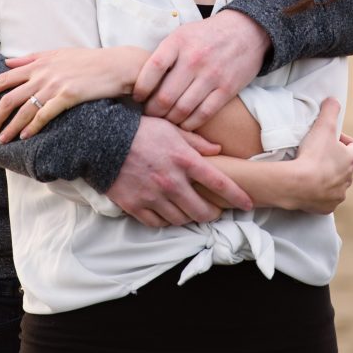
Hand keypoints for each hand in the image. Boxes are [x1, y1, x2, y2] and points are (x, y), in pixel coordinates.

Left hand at [0, 46, 146, 141]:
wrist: (117, 64)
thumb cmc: (89, 60)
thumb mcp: (59, 53)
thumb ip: (32, 58)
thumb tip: (7, 61)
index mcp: (39, 63)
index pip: (4, 77)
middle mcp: (43, 73)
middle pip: (10, 96)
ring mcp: (55, 84)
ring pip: (24, 108)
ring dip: (11, 126)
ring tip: (2, 140)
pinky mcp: (68, 95)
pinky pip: (44, 114)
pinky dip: (32, 126)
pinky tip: (25, 137)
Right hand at [105, 116, 252, 227]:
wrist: (103, 140)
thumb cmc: (140, 130)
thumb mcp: (172, 128)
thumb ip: (196, 142)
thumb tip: (217, 150)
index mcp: (184, 160)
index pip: (220, 183)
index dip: (238, 196)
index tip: (249, 204)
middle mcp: (172, 182)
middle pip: (202, 211)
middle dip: (212, 214)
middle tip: (214, 211)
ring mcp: (154, 196)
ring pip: (181, 220)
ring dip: (189, 217)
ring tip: (190, 210)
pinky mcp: (136, 206)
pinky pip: (158, 223)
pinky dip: (166, 221)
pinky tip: (168, 213)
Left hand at [132, 11, 270, 129]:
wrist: (246, 31)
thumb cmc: (207, 35)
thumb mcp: (183, 34)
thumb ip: (165, 53)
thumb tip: (141, 78)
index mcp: (179, 42)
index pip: (153, 68)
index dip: (141, 87)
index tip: (137, 96)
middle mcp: (194, 59)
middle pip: (165, 95)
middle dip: (152, 111)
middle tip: (149, 114)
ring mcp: (211, 75)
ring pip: (182, 109)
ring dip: (169, 120)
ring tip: (164, 120)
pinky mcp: (227, 89)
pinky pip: (203, 114)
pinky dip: (189, 124)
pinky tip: (183, 123)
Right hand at [289, 98, 352, 213]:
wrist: (299, 184)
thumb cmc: (314, 154)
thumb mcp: (323, 125)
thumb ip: (330, 110)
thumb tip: (333, 99)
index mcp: (352, 160)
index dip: (343, 139)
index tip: (330, 136)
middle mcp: (349, 180)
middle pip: (345, 166)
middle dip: (334, 158)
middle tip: (317, 151)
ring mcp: (338, 195)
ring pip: (336, 183)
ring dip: (327, 176)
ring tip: (311, 168)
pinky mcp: (326, 207)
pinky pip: (325, 199)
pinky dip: (319, 192)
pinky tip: (308, 185)